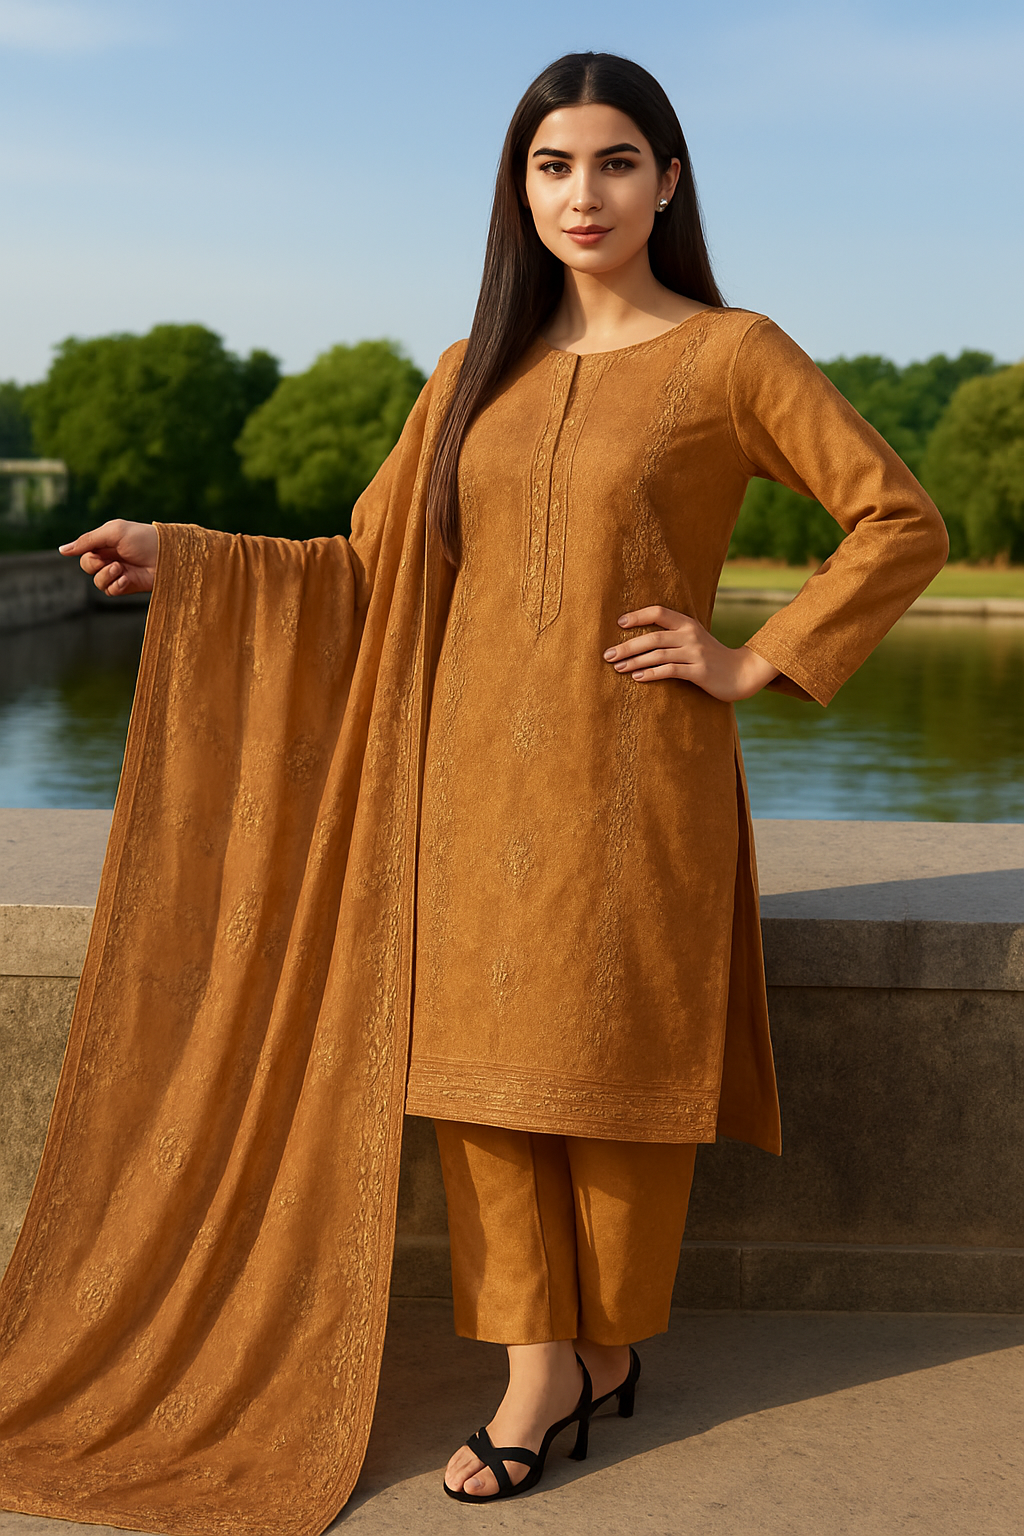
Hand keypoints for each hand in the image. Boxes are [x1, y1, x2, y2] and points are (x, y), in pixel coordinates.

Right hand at [59, 520, 158, 594]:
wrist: (170, 555)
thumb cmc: (144, 539)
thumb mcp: (113, 533)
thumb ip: (88, 541)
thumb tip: (62, 550)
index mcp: (107, 542)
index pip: (84, 551)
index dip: (86, 553)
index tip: (97, 552)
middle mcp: (111, 557)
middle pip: (87, 567)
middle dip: (95, 566)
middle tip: (113, 563)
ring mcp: (119, 573)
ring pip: (98, 582)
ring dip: (106, 577)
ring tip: (121, 570)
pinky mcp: (128, 586)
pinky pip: (111, 591)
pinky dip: (116, 586)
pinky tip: (127, 579)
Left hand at [603, 604, 779, 702]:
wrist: (741, 672)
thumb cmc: (711, 657)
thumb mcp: (694, 639)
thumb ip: (672, 635)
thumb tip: (639, 638)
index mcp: (687, 623)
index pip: (659, 612)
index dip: (638, 616)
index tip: (619, 624)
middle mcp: (690, 635)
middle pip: (652, 637)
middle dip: (627, 646)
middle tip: (607, 654)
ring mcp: (695, 653)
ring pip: (658, 654)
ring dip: (634, 662)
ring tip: (617, 668)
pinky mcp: (699, 671)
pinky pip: (670, 671)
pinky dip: (652, 674)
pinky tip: (637, 678)